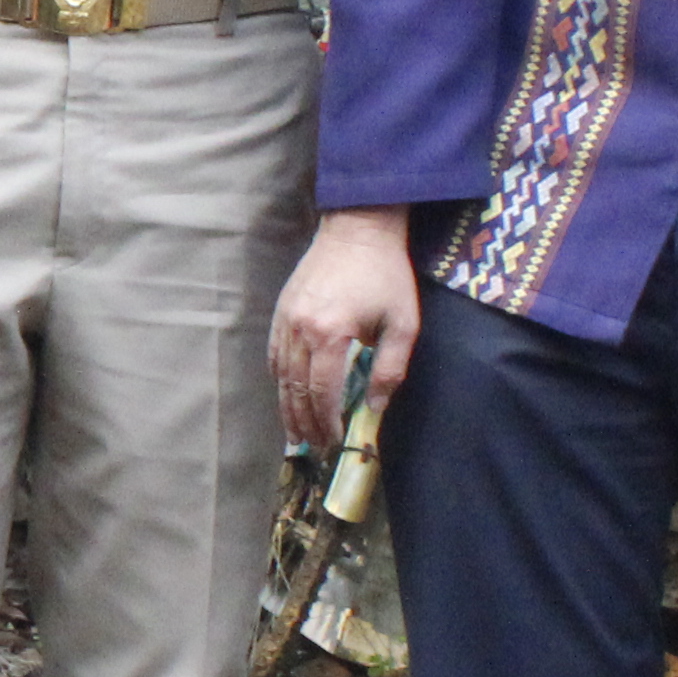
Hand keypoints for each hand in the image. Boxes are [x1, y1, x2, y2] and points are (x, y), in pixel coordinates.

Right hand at [266, 209, 418, 447]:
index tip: (334, 441)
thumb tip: (374, 408)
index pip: (323, 391)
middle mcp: (301, 329)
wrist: (358, 229)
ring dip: (287, 407)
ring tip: (295, 432)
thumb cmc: (386, 275)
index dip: (327, 421)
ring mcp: (286, 319)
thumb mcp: (404, 323)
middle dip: (304, 422)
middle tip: (313, 447)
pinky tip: (285, 394)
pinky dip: (278, 379)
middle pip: (296, 388)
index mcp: (331, 334)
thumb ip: (389, 368)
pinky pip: (273, 353)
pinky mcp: (281, 310)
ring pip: (280, 375)